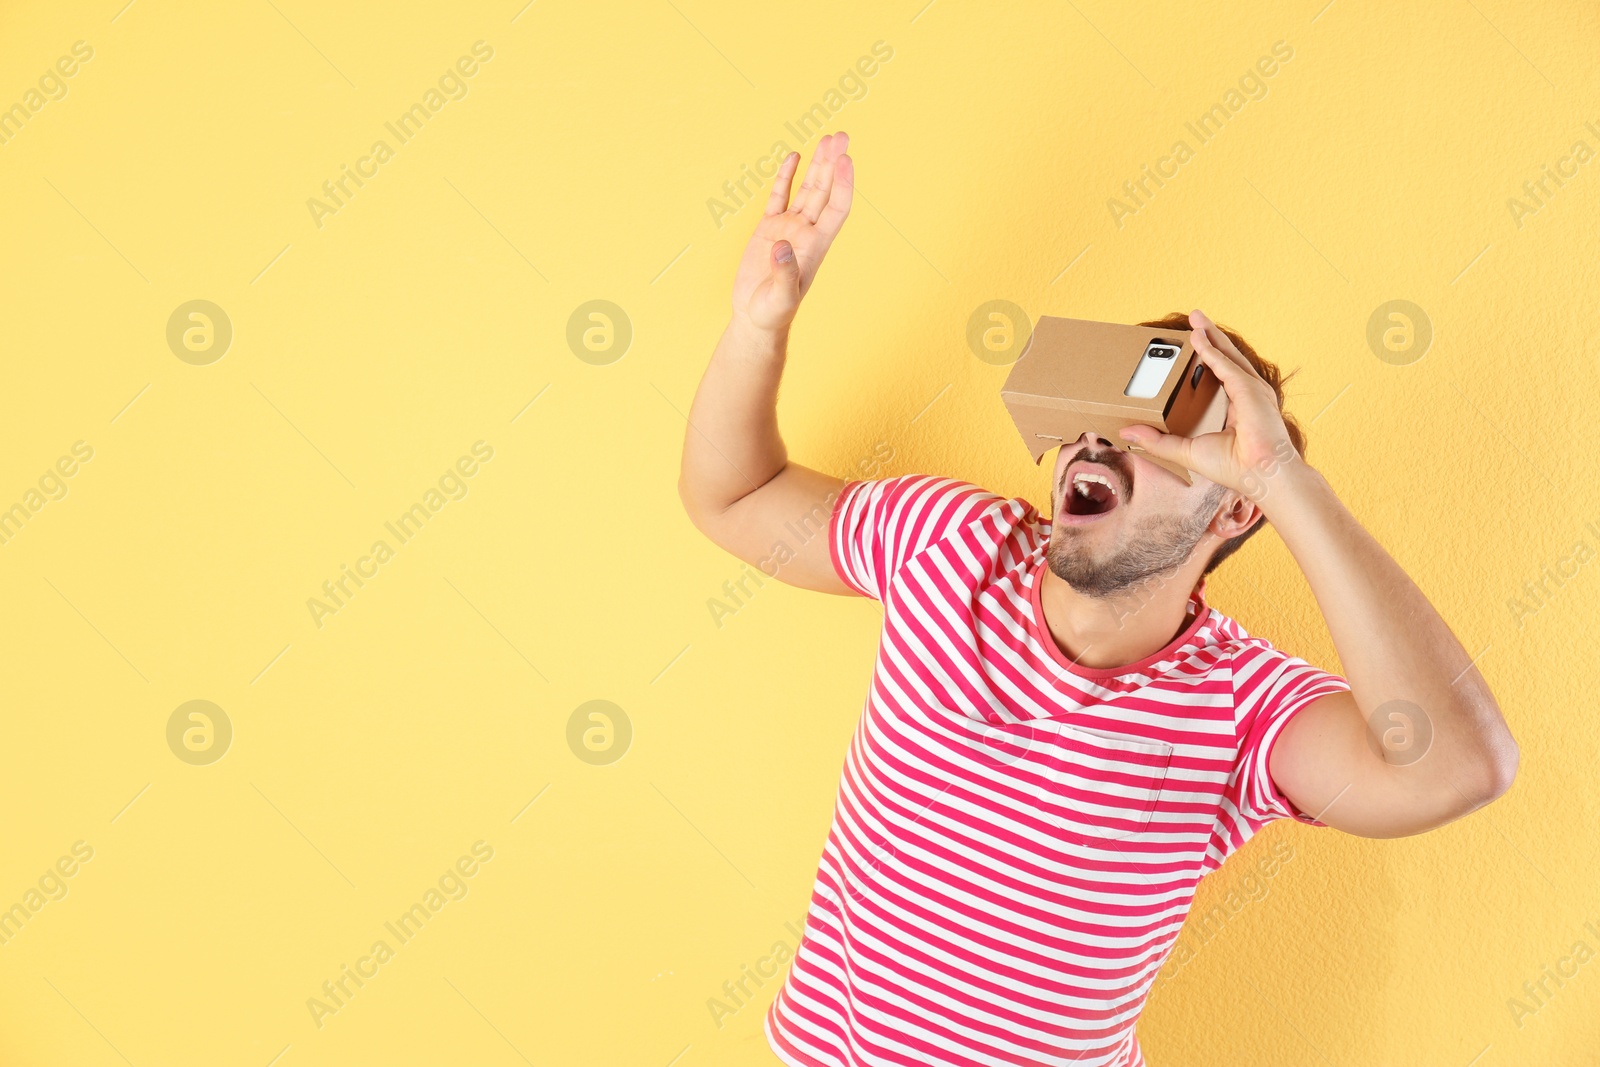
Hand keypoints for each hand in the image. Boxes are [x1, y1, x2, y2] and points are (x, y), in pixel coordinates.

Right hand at [730, 132, 853, 335]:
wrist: (755, 318)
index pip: (836, 208)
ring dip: (817, 165)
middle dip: (833, 163)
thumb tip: (781, 244)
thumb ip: (784, 273)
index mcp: (816, 246)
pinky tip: (794, 157)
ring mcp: (788, 228)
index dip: (843, 184)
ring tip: (827, 138)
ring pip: (807, 188)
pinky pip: (780, 196)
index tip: (845, 159)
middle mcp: (806, 232)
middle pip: (825, 191)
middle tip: (842, 135)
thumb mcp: (781, 299)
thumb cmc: (773, 313)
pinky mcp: (768, 228)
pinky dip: (787, 177)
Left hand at [1118, 309, 1300, 498]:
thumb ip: (1158, 441)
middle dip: (1210, 337)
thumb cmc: (1234, 468)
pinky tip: (1198, 338)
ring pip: (1227, 355)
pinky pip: (1225, 365)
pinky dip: (1211, 350)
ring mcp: (1252, 390)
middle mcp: (1248, 395)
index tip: (1195, 344)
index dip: (1209, 358)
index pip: (1222, 376)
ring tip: (1196, 319)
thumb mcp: (1185, 452)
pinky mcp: (1249, 390)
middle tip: (1195, 320)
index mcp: (1239, 408)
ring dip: (1211, 336)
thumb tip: (1126, 433)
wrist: (1262, 475)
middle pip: (1226, 359)